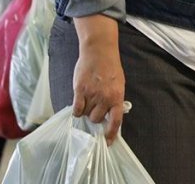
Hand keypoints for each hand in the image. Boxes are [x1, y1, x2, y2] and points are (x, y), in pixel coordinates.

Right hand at [73, 15, 125, 142]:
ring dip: (85, 110)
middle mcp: (105, 98)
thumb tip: (110, 115)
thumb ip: (114, 99)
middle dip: (94, 116)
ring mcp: (92, 95)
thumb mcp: (118, 84)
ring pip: (85, 114)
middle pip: (96, 119)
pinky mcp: (80, 91)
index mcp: (117, 97)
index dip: (112, 133)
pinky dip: (76, 109)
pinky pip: (76, 109)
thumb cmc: (110, 68)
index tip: (108, 142)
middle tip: (94, 106)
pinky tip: (78, 102)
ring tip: (87, 98)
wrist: (99, 52)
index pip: (116, 120)